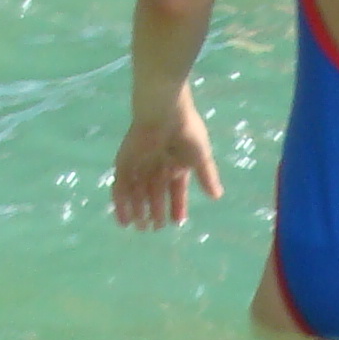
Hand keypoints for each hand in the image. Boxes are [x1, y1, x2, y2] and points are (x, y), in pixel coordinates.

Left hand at [112, 95, 221, 228]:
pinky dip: (121, 203)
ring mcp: (139, 163)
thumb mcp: (201, 157)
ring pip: (137, 192)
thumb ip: (207, 177)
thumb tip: (217, 196)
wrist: (164, 111)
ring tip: (142, 227)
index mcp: (175, 163)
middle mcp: (157, 165)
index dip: (177, 205)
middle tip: (155, 228)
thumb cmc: (186, 131)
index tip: (178, 222)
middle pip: (155, 193)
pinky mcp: (124, 161)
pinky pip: (121, 186)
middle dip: (156, 211)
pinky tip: (124, 219)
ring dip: (139, 210)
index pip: (175, 189)